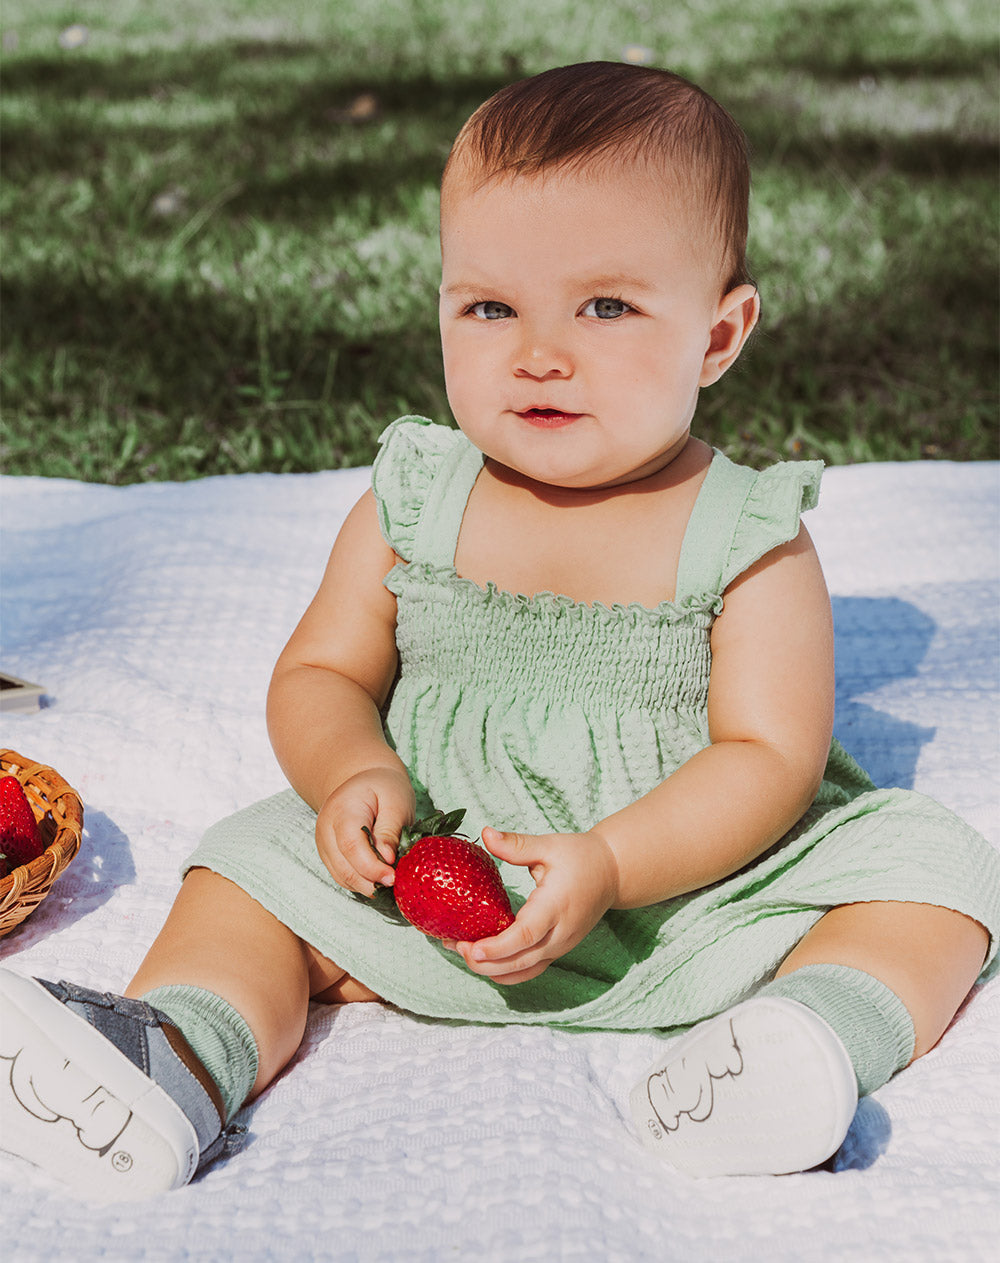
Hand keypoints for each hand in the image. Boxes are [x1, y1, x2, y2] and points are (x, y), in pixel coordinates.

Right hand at [315, 767, 414, 895]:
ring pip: (343, 877)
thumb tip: (387, 860)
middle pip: (344, 867)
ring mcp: (324, 844)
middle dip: (371, 882)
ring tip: (391, 880)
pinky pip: (344, 877)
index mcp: (342, 810)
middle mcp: (326, 829)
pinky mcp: (329, 855)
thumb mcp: (396, 801)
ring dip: (367, 885)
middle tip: (397, 882)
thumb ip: (391, 830)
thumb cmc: (384, 788)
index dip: (372, 867)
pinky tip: (379, 878)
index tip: (393, 877)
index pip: (351, 845)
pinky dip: (362, 882)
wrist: (364, 781)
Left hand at [449, 826, 618, 984]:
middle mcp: (560, 934)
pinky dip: (505, 972)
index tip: (469, 948)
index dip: (496, 947)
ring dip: (491, 970)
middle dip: (484, 962)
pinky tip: (482, 959)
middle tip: (453, 947)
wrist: (613, 873)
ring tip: (461, 952)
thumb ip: (516, 844)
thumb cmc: (581, 857)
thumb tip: (485, 833)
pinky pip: (529, 970)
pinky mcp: (557, 951)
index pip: (525, 936)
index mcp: (557, 906)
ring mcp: (561, 947)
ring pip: (523, 972)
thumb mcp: (549, 845)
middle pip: (520, 962)